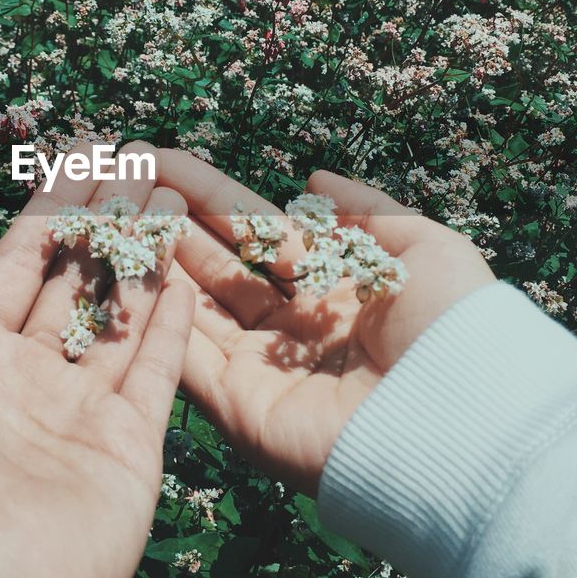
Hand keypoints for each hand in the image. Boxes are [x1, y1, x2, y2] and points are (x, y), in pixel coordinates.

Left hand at [0, 154, 191, 577]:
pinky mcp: (130, 451)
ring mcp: (81, 419)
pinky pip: (156, 376)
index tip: (82, 158)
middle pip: (76, 286)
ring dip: (146, 261)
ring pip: (122, 323)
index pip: (18, 266)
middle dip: (106, 225)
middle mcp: (25, 386)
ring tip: (172, 199)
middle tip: (138, 166)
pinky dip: (173, 328)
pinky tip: (186, 276)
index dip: (51, 209)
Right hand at [155, 150, 495, 493]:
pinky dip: (159, 321)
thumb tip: (315, 176)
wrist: (462, 417)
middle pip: (217, 266)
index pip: (256, 230)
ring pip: (195, 308)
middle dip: (170, 224)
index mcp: (332, 284)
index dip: (209, 195)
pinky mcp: (245, 410)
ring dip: (155, 265)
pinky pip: (190, 360)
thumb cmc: (453, 328)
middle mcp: (292, 327)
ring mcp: (264, 369)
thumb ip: (369, 208)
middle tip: (121, 182)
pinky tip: (126, 277)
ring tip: (113, 216)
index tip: (160, 160)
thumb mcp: (424, 248)